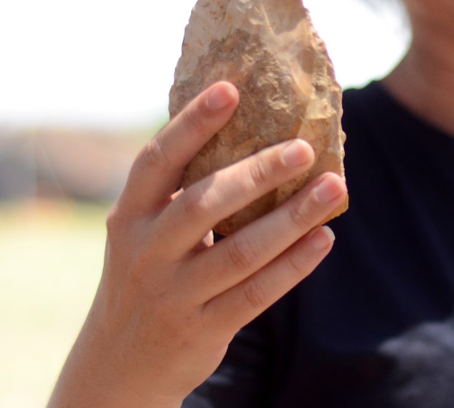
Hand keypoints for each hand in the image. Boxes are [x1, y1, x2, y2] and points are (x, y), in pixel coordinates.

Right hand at [48, 81, 345, 407]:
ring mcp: (173, 293)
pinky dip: (294, 266)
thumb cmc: (148, 273)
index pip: (158, 160)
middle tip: (304, 147)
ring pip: (241, 251)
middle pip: (205, 203)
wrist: (120, 364)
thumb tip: (248, 129)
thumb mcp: (144, 230)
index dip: (192, 123)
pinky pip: (256, 294)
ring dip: (292, 218)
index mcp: (131, 215)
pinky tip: (324, 239)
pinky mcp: (202, 329)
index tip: (231, 89)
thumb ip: (181, 191)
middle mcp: (146, 251)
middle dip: (258, 172)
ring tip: (332, 188)